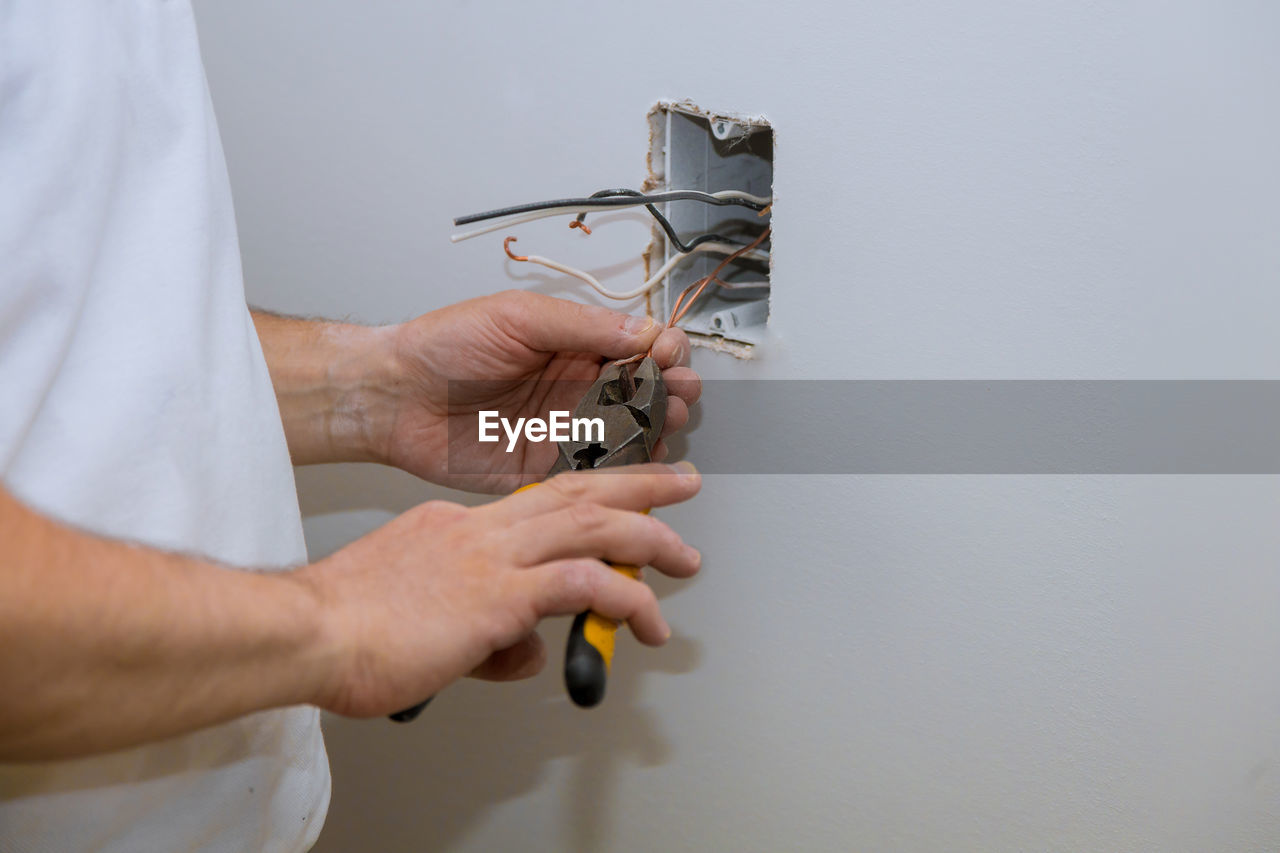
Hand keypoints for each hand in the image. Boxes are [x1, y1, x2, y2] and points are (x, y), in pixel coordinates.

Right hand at [300, 463, 701, 715]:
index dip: (585, 499)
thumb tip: (522, 653)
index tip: (614, 501)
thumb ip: (481, 632)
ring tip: (683, 556)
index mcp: (454, 528)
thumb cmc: (341, 630)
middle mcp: (478, 530)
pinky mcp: (499, 594)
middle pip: (576, 491)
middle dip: (638, 485)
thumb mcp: (422, 623)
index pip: (535, 505)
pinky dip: (625, 598)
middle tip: (677, 481)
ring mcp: (491, 557)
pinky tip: (646, 619)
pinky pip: (583, 585)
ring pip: (592, 525)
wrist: (307, 633)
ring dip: (648, 537)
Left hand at [380, 290, 700, 492]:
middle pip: (647, 391)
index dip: (664, 350)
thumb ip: (581, 325)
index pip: (640, 344)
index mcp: (572, 342)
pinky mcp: (548, 470)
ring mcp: (565, 429)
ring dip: (656, 431)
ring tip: (662, 426)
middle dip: (672, 392)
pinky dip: (625, 474)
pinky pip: (598, 476)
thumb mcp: (517, 317)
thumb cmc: (441, 347)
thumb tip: (640, 329)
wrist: (393, 398)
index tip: (669, 356)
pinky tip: (637, 464)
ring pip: (632, 435)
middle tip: (676, 395)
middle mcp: (575, 386)